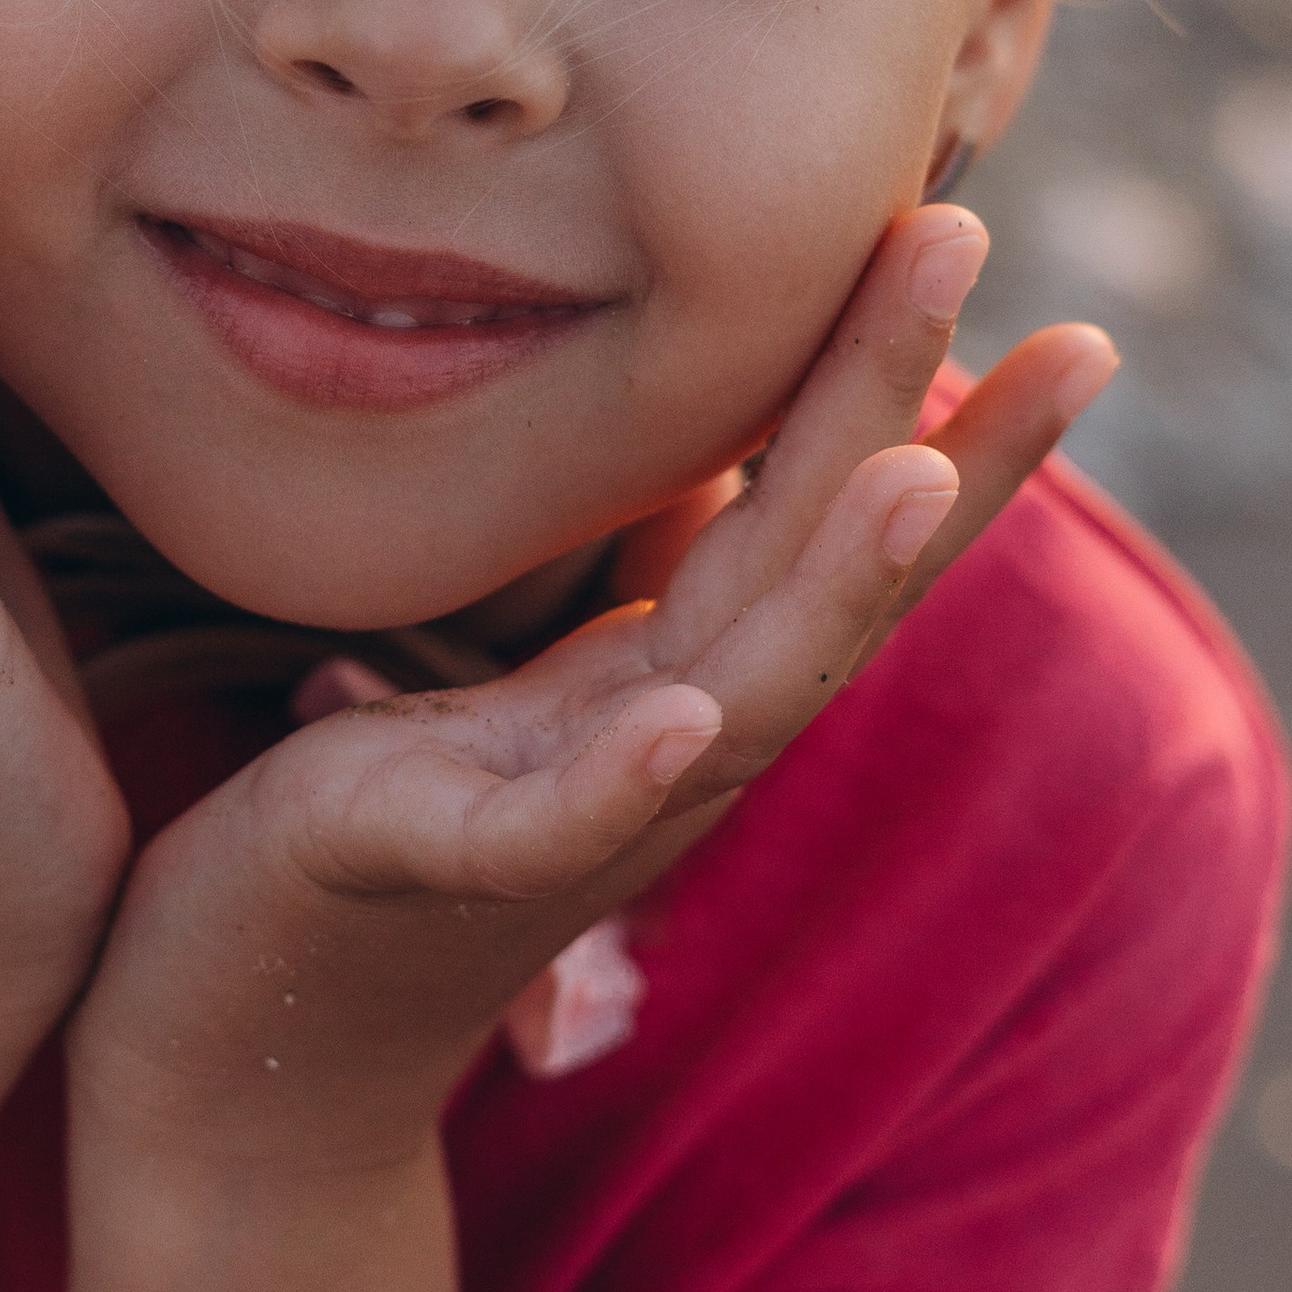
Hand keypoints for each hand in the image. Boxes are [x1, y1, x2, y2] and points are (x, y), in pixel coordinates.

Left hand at [70, 205, 1114, 1171]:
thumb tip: (691, 447)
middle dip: (908, 420)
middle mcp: (657, 748)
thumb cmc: (362, 841)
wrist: (237, 1054)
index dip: (944, 430)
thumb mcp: (507, 687)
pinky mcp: (429, 870)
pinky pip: (545, 830)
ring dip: (832, 585)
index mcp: (671, 683)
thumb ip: (612, 595)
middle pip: (815, 575)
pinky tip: (682, 721)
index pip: (828, 528)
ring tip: (911, 471)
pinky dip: (623, 779)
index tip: (1054, 302)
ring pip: (737, 695)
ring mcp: (561, 819)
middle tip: (965, 237)